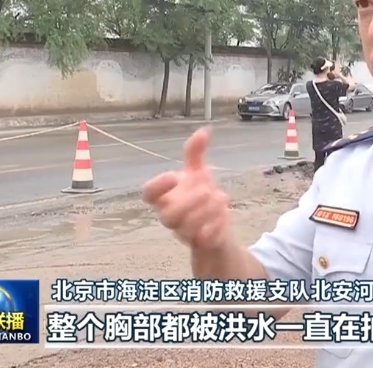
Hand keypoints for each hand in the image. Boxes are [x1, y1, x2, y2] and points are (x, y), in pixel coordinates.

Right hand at [141, 128, 231, 250]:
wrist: (216, 220)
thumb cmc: (199, 194)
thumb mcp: (197, 171)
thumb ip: (195, 152)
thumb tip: (205, 130)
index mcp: (166, 196)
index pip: (149, 194)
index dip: (157, 186)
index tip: (174, 177)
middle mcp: (172, 215)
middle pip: (167, 216)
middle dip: (188, 202)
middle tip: (206, 189)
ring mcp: (185, 230)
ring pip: (187, 229)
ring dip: (206, 212)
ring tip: (221, 198)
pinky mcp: (202, 242)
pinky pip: (204, 240)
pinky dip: (215, 227)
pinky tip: (223, 215)